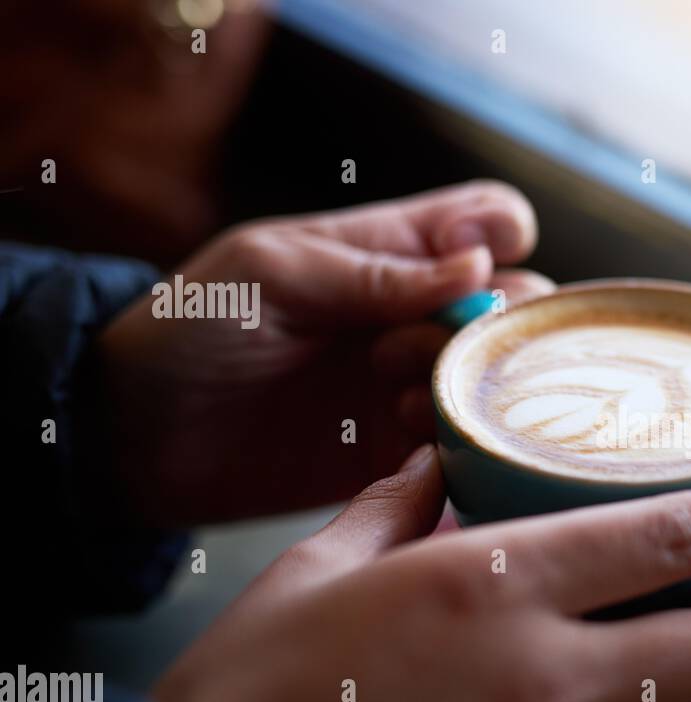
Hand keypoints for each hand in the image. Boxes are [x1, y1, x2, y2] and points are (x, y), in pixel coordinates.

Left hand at [91, 181, 554, 525]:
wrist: (135, 436)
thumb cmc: (191, 328)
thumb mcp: (273, 272)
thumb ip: (377, 271)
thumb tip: (482, 268)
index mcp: (390, 250)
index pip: (489, 221)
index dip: (502, 232)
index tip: (475, 265)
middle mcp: (416, 314)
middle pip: (516, 304)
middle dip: (488, 322)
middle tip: (412, 345)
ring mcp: (414, 384)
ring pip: (501, 376)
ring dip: (468, 382)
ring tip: (399, 398)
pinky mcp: (402, 452)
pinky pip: (469, 443)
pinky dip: (461, 438)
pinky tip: (411, 438)